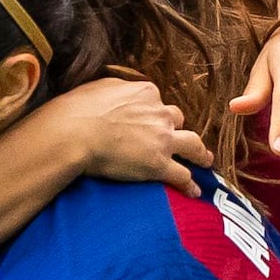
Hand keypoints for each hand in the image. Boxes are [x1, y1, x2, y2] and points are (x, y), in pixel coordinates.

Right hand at [50, 72, 214, 194]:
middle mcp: (160, 114)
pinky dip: (190, 185)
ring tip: (206, 161)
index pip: (158, 103)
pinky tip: (194, 192)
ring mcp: (162, 140)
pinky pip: (182, 176)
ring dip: (201, 154)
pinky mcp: (158, 165)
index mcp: (146, 93)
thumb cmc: (78, 110)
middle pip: (178, 120)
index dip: (154, 113)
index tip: (149, 122)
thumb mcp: (102, 87)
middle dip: (178, 130)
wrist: (73, 133)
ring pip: (193, 145)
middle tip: (180, 140)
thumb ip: (120, 89)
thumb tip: (121, 95)